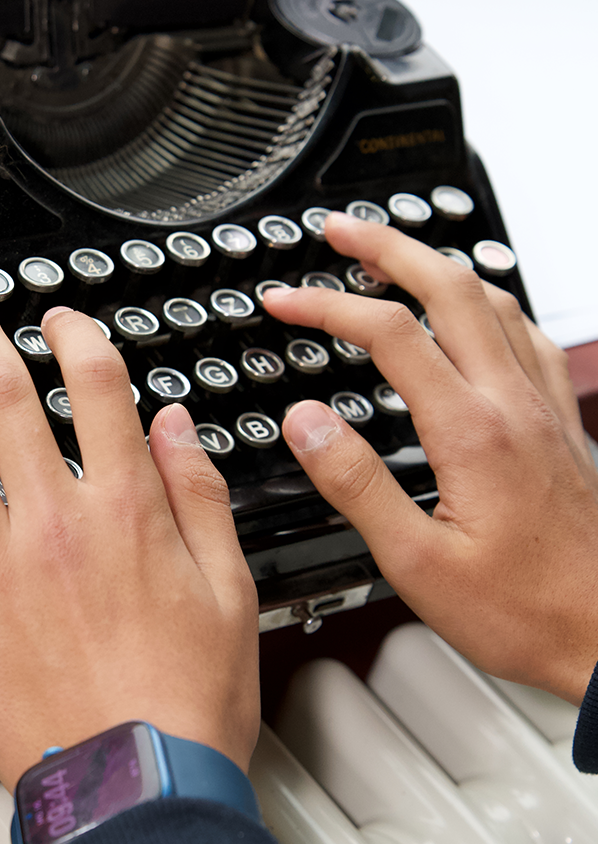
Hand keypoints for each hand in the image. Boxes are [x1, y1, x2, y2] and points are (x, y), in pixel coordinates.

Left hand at [0, 267, 258, 788]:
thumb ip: (199, 496)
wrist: (132, 791)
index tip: (57, 316)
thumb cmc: (184, 702)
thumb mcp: (230, 592)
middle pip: (2, 395)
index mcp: (125, 510)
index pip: (94, 387)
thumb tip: (174, 425)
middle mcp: (52, 522)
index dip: (73, 334)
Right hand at [264, 213, 597, 704]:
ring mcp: (543, 409)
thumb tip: (307, 422)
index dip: (326, 307)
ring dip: (439, 266)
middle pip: (450, 288)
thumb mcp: (416, 563)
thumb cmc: (524, 611)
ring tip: (396, 259)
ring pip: (495, 301)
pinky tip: (476, 317)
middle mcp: (513, 405)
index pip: (388, 334)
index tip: (283, 302)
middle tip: (341, 231)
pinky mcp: (560, 425)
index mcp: (471, 432)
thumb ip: (355, 484)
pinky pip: (528, 336)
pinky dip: (489, 305)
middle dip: (389, 246)